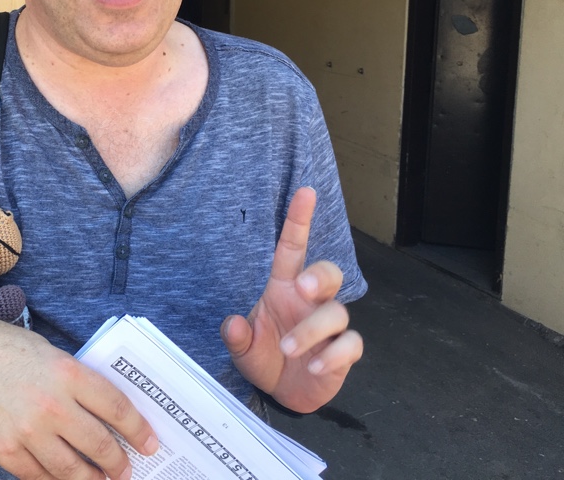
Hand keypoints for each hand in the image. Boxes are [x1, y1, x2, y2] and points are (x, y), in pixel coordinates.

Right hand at [0, 313, 158, 479]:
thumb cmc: (1, 350)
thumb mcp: (47, 353)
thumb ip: (76, 382)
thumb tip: (107, 413)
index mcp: (67, 372)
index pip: (117, 408)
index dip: (139, 431)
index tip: (150, 444)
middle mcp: (50, 404)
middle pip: (99, 445)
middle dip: (119, 464)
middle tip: (127, 471)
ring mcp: (26, 432)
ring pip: (71, 471)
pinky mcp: (3, 451)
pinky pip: (38, 477)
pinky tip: (63, 479)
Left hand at [220, 187, 362, 412]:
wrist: (281, 392)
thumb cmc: (264, 357)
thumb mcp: (241, 348)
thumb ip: (235, 336)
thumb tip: (233, 324)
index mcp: (283, 288)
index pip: (292, 248)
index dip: (299, 220)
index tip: (306, 192)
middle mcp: (309, 301)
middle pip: (329, 273)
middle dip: (321, 276)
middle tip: (304, 288)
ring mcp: (329, 326)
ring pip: (337, 312)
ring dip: (311, 330)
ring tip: (288, 349)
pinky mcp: (343, 352)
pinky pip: (351, 344)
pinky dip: (334, 355)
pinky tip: (314, 366)